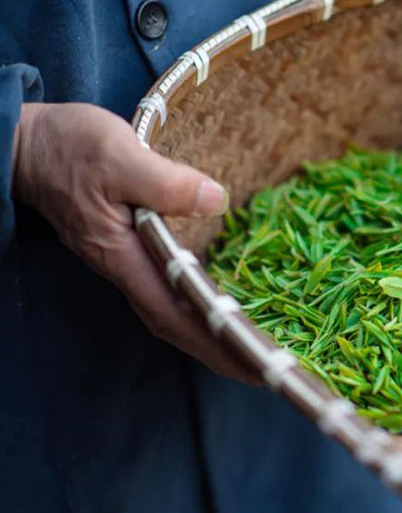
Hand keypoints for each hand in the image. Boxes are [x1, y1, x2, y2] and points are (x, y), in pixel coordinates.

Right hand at [13, 102, 258, 382]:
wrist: (25, 142)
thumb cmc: (70, 147)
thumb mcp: (120, 155)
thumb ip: (166, 183)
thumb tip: (216, 201)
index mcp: (123, 255)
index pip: (175, 313)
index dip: (214, 341)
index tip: (253, 362)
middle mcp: (123, 266)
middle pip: (176, 324)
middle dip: (219, 349)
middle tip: (266, 370)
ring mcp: (122, 259)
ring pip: (169, 309)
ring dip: (207, 332)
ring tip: (249, 346)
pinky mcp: (124, 246)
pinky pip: (164, 287)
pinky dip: (192, 304)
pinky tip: (214, 302)